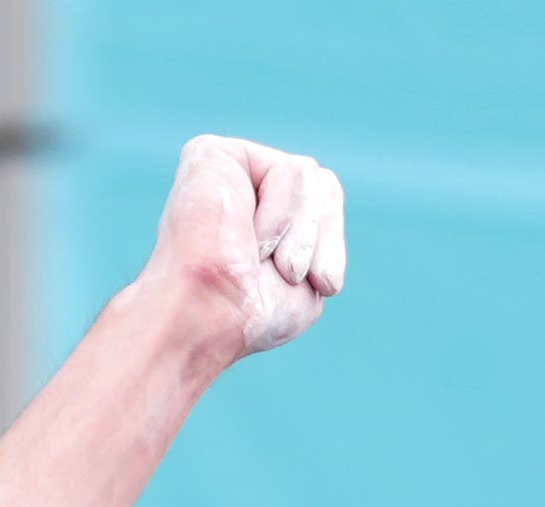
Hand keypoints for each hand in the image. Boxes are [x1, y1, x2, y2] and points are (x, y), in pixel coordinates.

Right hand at [140, 134, 345, 362]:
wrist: (213, 315)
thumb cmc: (253, 311)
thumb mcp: (308, 278)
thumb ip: (319, 229)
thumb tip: (323, 179)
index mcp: (262, 217)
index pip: (326, 202)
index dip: (331, 244)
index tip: (323, 286)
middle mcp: (243, 188)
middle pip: (323, 184)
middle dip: (318, 236)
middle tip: (290, 273)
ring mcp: (227, 168)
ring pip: (308, 174)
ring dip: (301, 232)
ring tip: (262, 257)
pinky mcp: (212, 154)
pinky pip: (288, 171)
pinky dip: (281, 216)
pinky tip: (248, 237)